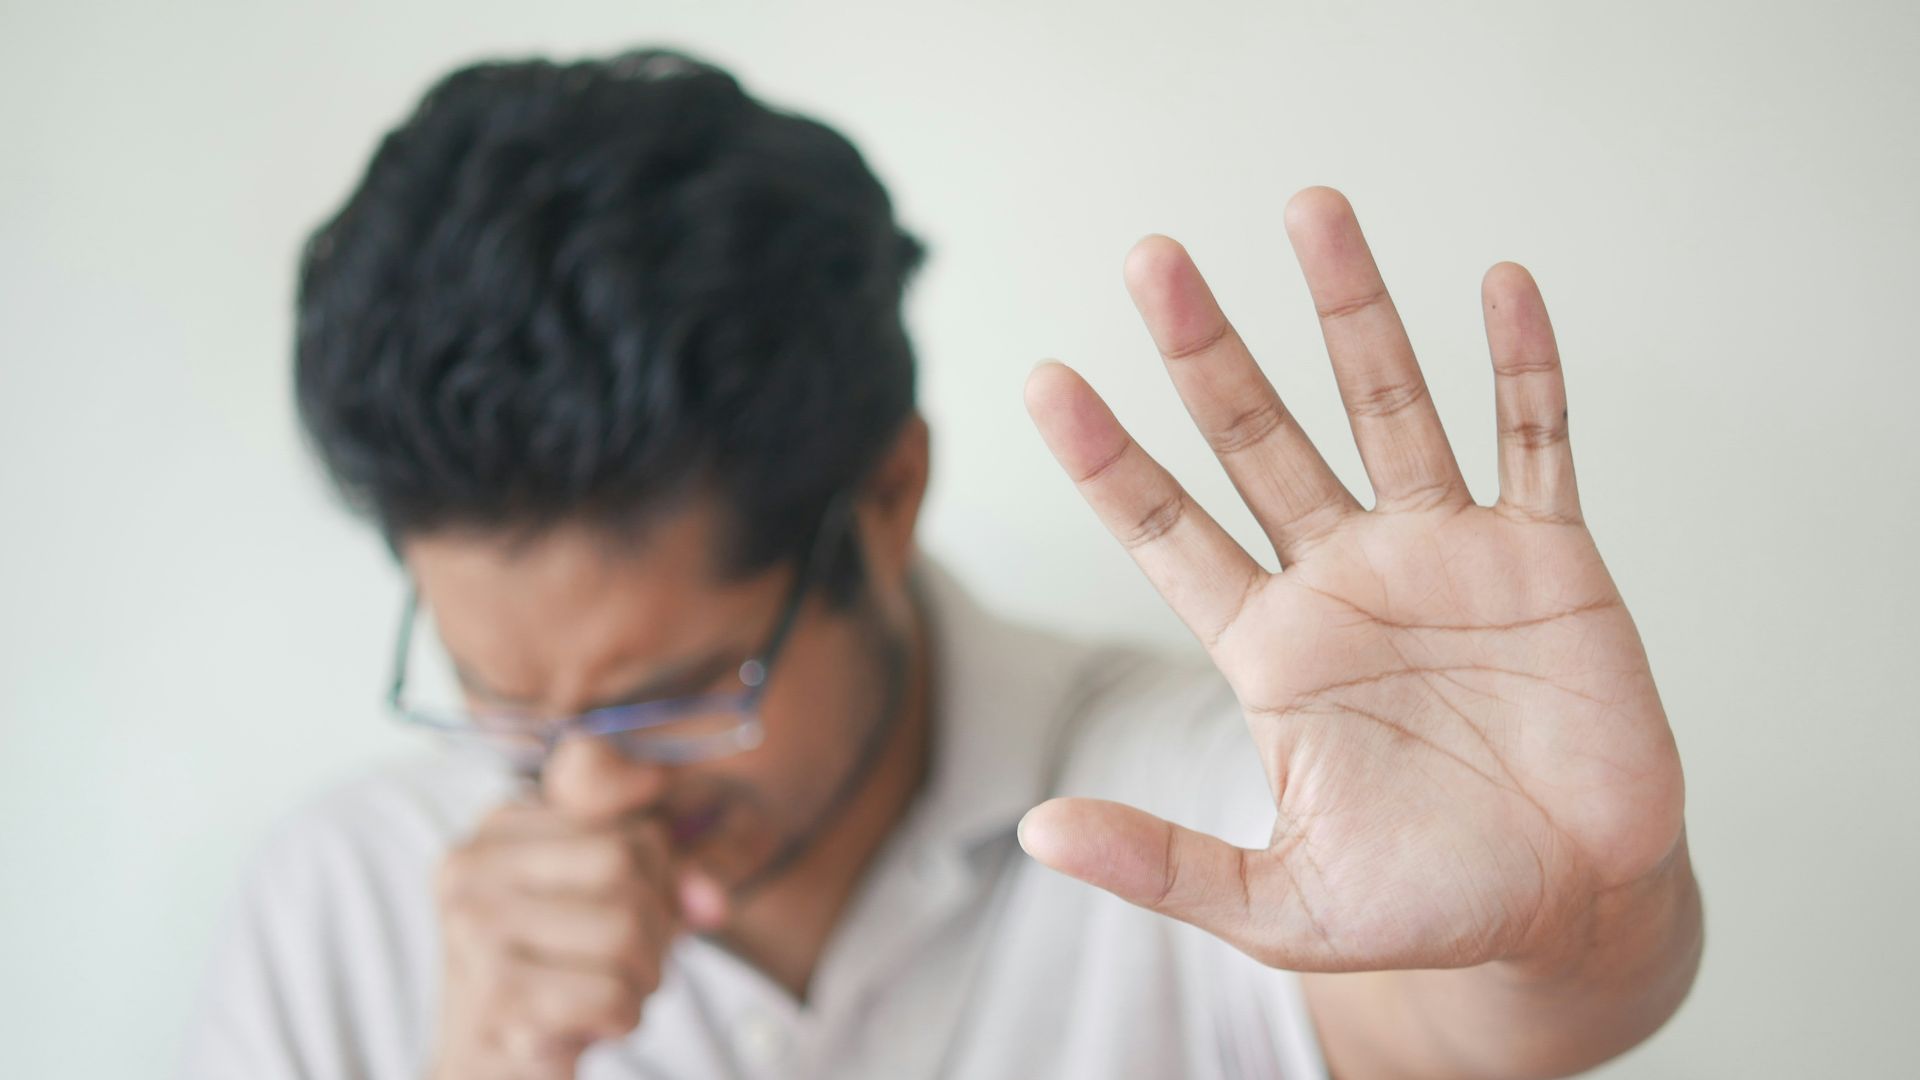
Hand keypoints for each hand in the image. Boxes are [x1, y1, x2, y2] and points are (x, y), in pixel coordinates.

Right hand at [429, 800, 719, 1079]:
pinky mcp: (494, 994)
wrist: (485, 1065)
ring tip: (613, 995)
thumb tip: (713, 902)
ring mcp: (475, 927)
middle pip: (624, 867)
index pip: (631, 832)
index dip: (663, 886)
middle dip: (655, 930)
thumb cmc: (554, 977)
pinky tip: (593, 1024)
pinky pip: (610, 994)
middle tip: (634, 969)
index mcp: (500, 828)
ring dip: (643, 979)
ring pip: (622, 929)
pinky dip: (624, 1017)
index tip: (645, 922)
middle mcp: (474, 866)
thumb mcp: (607, 905)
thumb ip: (668, 881)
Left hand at [1019, 187, 1685, 975]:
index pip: (1167, 530)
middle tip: (1151, 260)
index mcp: (1271, 646)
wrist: (1570, 910)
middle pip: (1259, 437)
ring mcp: (1445, 556)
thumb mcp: (1279, 903)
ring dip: (1353, 311)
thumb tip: (1034, 832)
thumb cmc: (1424, 906)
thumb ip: (1162, 862)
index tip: (1044, 380)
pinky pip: (1536, 441)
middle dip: (1207, 350)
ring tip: (1311, 210)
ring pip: (1387, 406)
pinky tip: (1500, 286)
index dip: (1108, 459)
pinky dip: (1524, 367)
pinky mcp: (1547, 559)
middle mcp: (1344, 577)